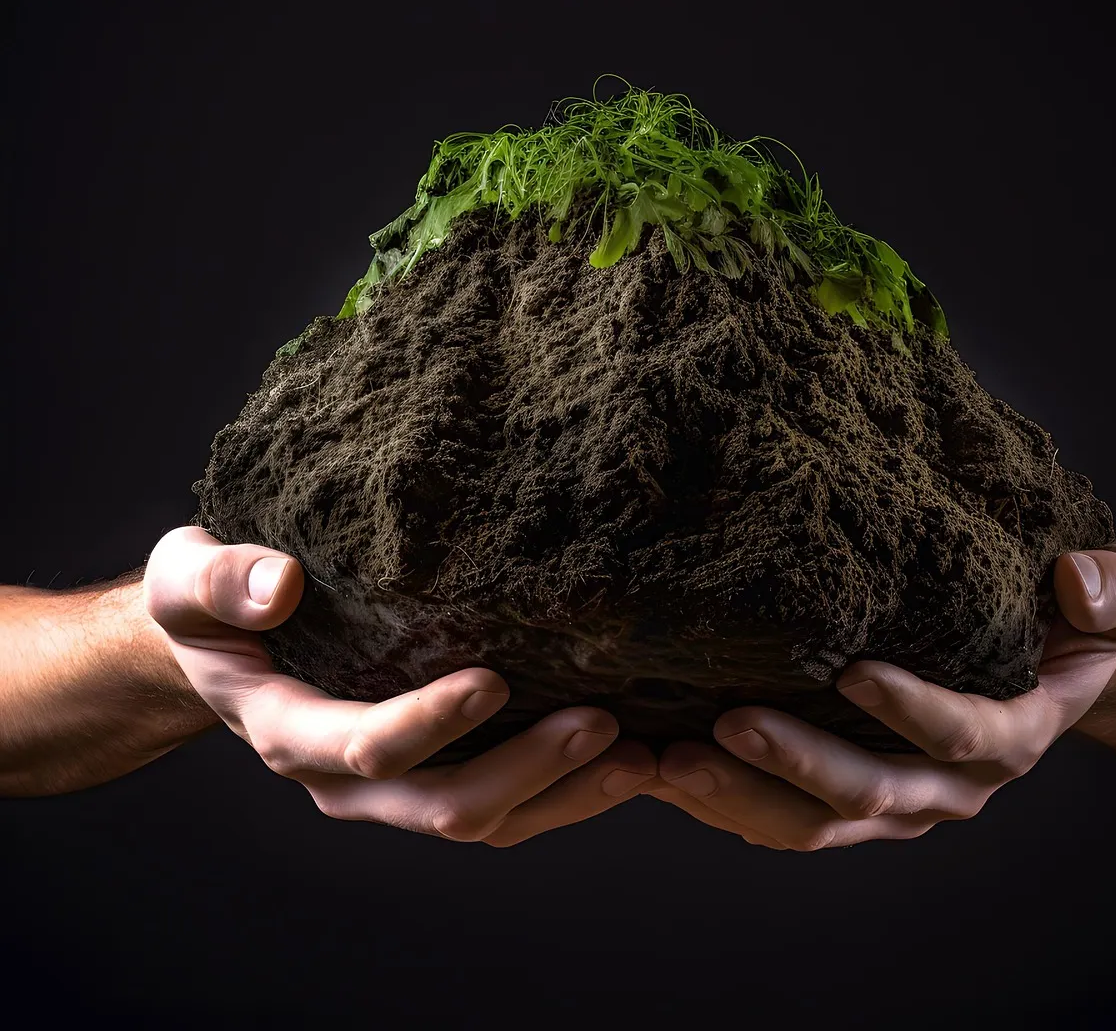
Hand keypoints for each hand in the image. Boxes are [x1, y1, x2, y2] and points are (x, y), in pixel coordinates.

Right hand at [143, 526, 656, 843]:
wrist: (221, 647)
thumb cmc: (210, 604)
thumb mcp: (189, 578)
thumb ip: (222, 580)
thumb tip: (278, 584)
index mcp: (289, 732)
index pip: (365, 744)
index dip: (429, 722)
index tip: (495, 678)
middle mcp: (343, 778)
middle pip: (445, 803)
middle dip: (528, 770)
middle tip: (605, 723)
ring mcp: (391, 787)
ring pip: (486, 820)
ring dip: (566, 795)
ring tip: (644, 757)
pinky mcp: (429, 772)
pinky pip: (503, 803)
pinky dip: (564, 789)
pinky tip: (625, 756)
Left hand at [649, 543, 1115, 849]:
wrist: (1047, 667)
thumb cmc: (1073, 623)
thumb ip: (1114, 589)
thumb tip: (1077, 584)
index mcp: (1012, 733)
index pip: (962, 732)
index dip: (913, 709)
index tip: (852, 670)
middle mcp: (950, 784)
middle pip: (869, 793)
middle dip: (794, 764)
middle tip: (722, 724)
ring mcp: (896, 801)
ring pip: (813, 822)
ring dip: (740, 796)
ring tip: (669, 760)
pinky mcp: (850, 800)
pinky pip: (785, 817)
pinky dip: (728, 800)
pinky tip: (666, 766)